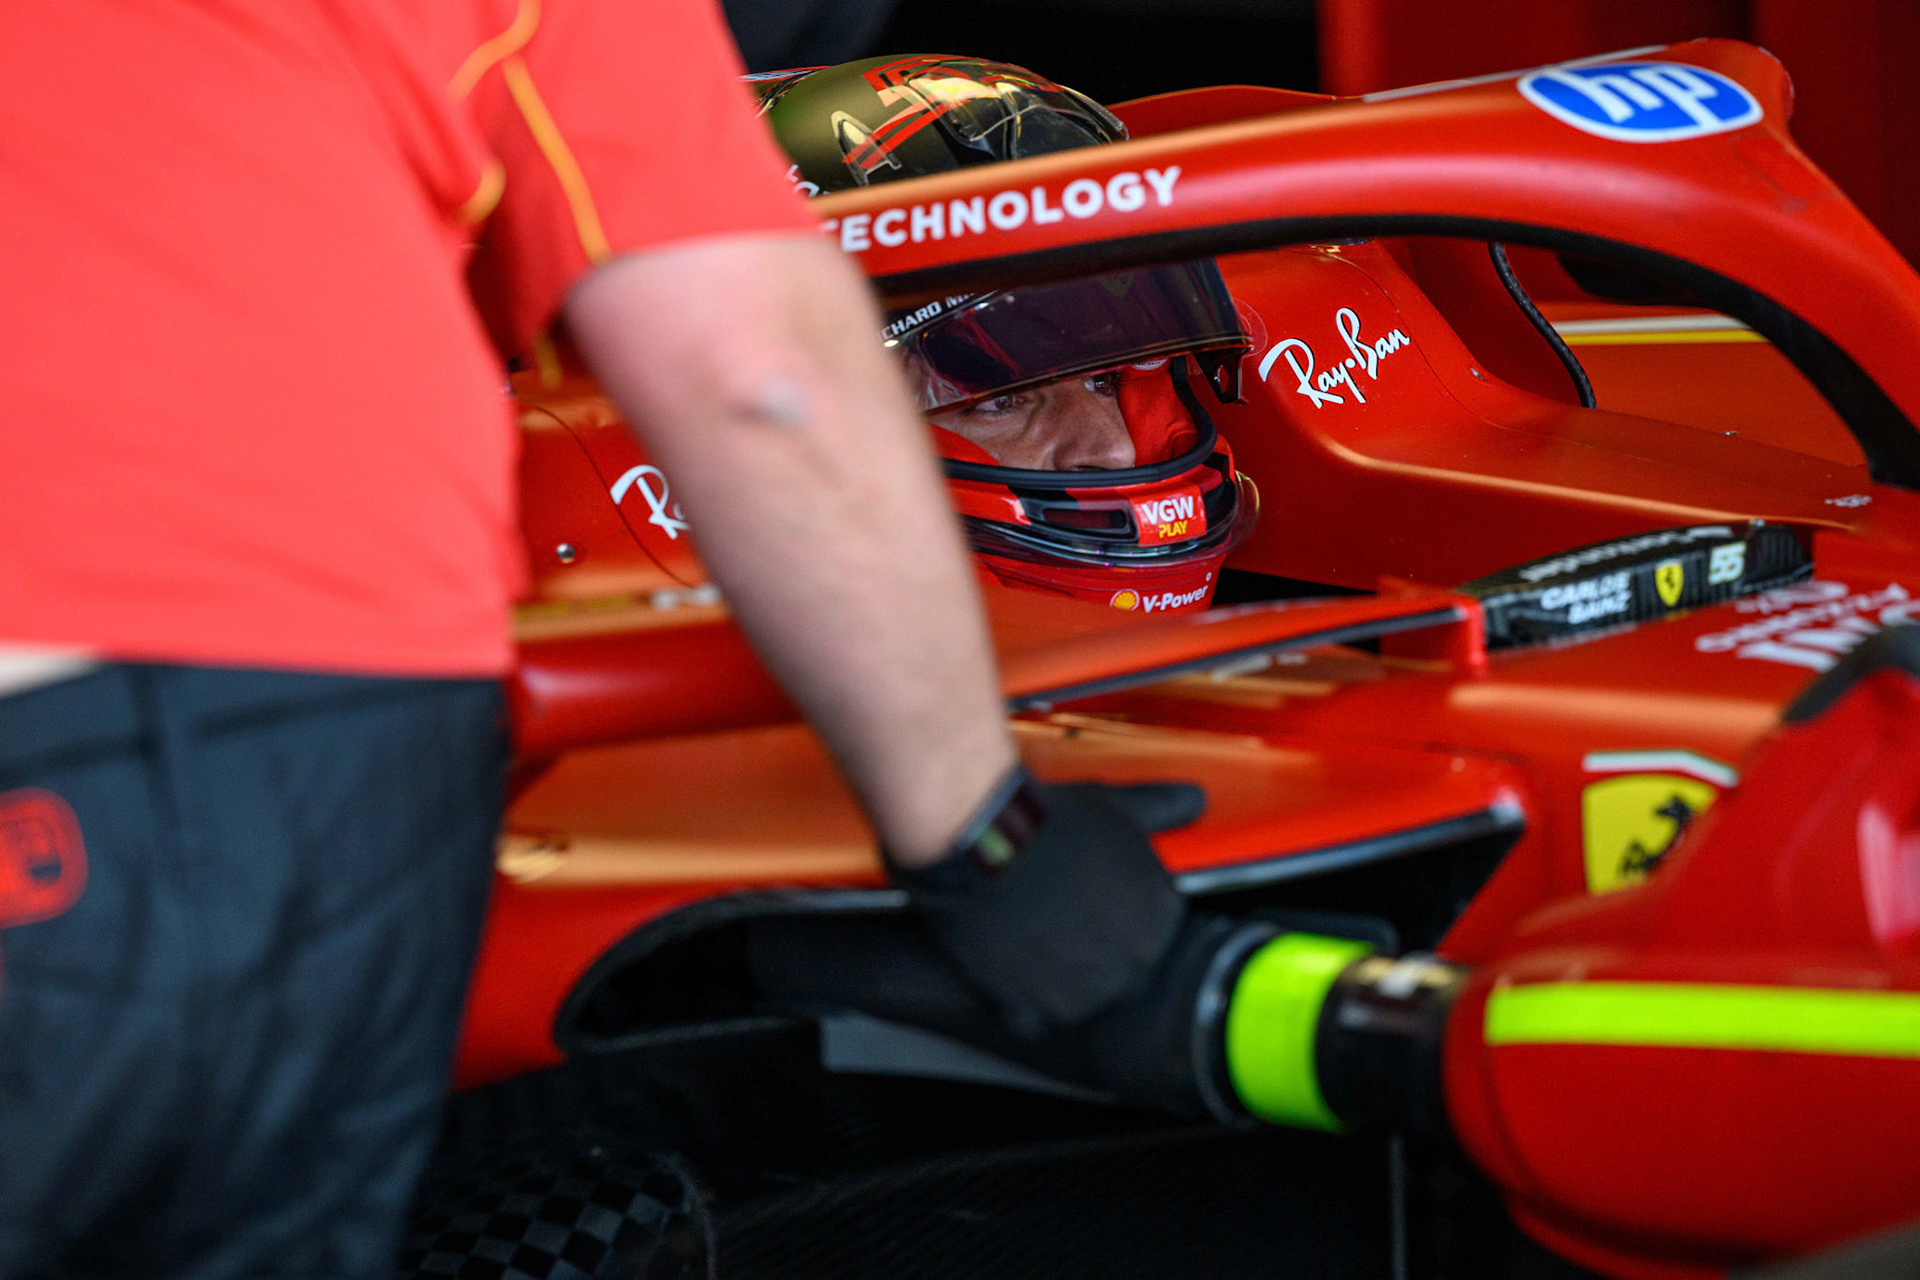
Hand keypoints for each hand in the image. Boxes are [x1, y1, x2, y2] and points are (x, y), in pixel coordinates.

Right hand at [889, 770, 1201, 1039]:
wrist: (986, 841)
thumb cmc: (1049, 822)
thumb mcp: (1117, 808)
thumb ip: (1162, 809)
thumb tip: (1194, 798)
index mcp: (1163, 921)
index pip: (1153, 939)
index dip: (1119, 923)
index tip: (1094, 909)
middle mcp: (1134, 966)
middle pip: (1119, 975)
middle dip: (1091, 953)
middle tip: (1059, 922)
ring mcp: (1084, 995)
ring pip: (1076, 1001)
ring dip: (1055, 979)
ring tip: (1031, 936)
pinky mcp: (1033, 1010)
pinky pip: (1032, 1018)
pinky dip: (1018, 997)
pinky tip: (1009, 958)